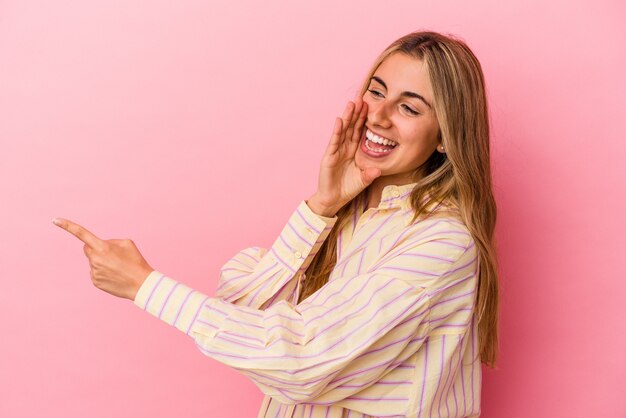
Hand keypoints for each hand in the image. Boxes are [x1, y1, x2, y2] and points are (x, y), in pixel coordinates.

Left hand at [52, 218, 153, 299]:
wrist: (141, 284)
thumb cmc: (136, 261)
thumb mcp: (127, 243)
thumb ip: (110, 241)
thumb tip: (100, 246)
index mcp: (102, 247)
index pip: (81, 233)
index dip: (67, 226)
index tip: (55, 220)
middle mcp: (95, 259)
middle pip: (88, 249)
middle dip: (96, 249)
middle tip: (112, 255)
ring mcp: (94, 271)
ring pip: (93, 261)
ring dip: (102, 262)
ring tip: (118, 267)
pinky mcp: (95, 282)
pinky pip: (95, 272)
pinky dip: (103, 272)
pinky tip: (115, 275)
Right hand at [308, 98, 381, 216]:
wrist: (333, 200)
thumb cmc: (347, 189)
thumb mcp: (362, 181)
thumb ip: (370, 175)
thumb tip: (379, 170)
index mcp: (354, 152)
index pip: (360, 132)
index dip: (364, 120)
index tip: (370, 107)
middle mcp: (345, 148)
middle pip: (352, 127)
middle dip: (356, 113)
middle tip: (362, 98)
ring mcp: (336, 151)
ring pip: (343, 131)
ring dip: (347, 117)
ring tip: (351, 104)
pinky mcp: (329, 157)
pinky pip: (334, 142)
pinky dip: (337, 131)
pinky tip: (340, 120)